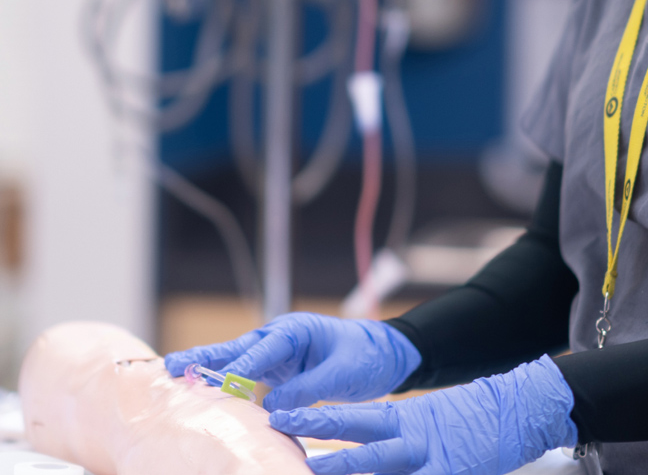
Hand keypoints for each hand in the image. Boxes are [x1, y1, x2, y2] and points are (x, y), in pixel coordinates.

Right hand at [163, 312, 421, 410]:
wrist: (385, 354)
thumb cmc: (366, 357)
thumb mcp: (341, 374)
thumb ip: (306, 388)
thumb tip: (271, 409)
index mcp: (296, 330)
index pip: (260, 351)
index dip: (235, 370)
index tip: (214, 389)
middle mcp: (280, 339)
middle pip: (236, 349)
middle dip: (203, 358)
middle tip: (169, 366)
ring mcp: (277, 355)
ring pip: (236, 363)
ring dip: (207, 372)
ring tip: (172, 379)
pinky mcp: (278, 371)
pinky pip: (247, 379)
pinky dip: (226, 387)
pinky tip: (205, 399)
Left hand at [269, 355, 577, 474]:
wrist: (513, 409)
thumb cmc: (466, 418)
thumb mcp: (424, 420)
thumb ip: (389, 435)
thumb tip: (348, 452)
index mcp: (401, 418)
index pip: (351, 417)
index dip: (315, 418)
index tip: (281, 417)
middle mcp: (408, 436)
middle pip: (357, 437)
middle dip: (320, 440)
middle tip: (283, 434)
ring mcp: (427, 458)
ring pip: (379, 466)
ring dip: (346, 468)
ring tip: (314, 470)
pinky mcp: (448, 474)